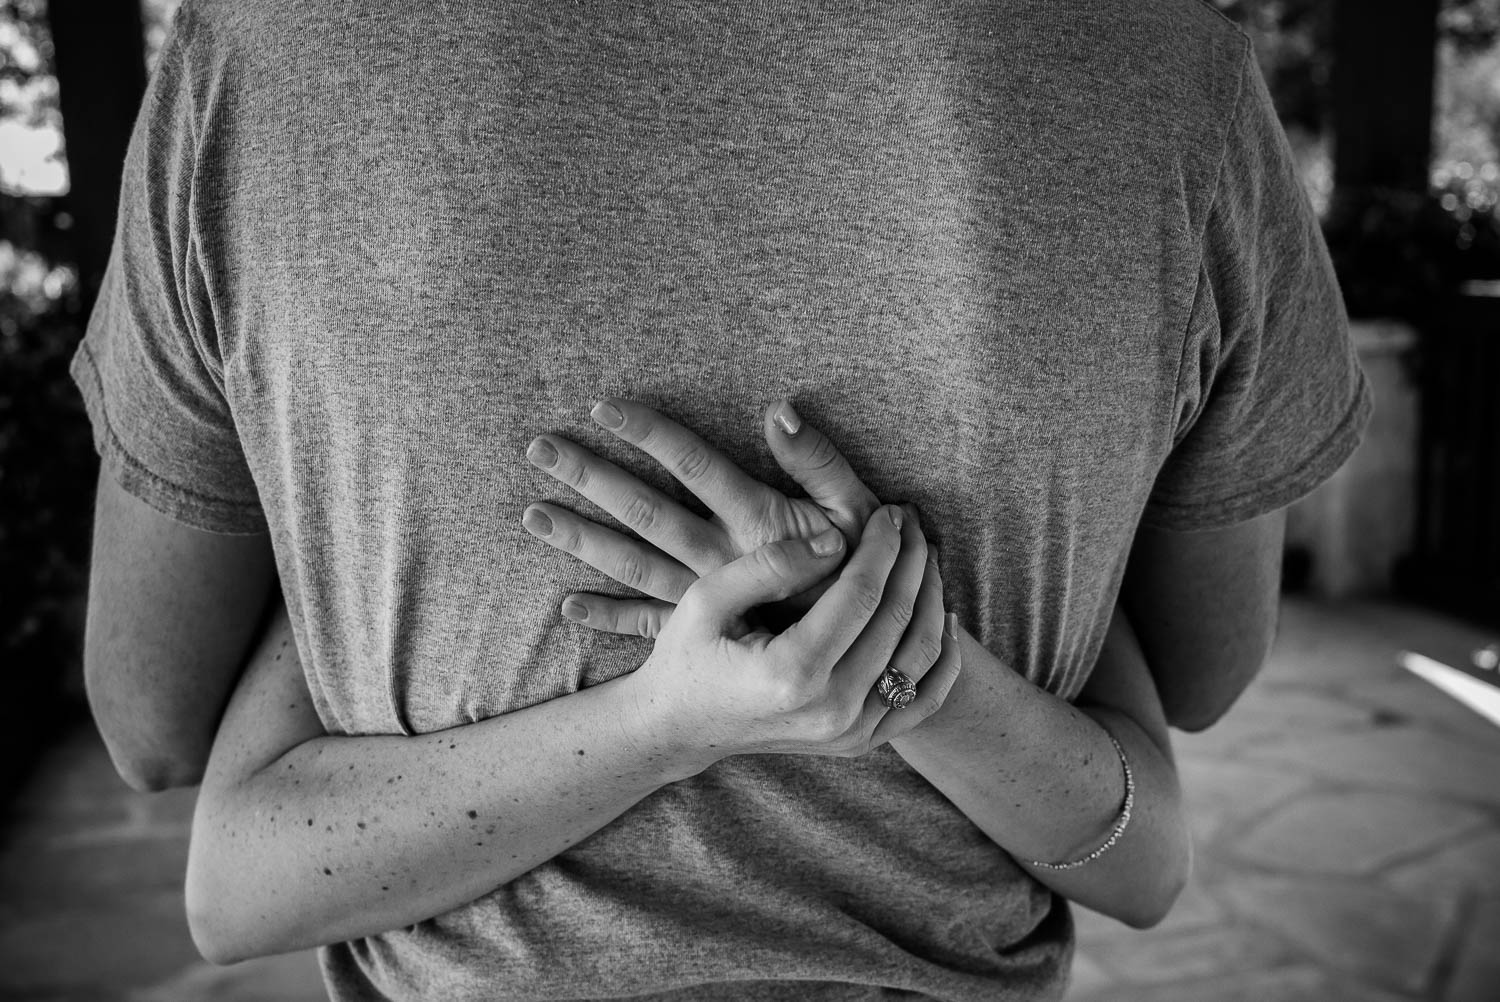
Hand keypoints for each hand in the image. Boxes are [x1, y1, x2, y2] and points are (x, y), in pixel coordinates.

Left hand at [522, 398, 891, 635]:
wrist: (877, 652)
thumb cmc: (873, 571)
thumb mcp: (861, 512)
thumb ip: (821, 462)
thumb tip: (779, 410)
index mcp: (756, 522)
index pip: (693, 464)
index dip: (648, 432)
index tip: (602, 406)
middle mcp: (721, 559)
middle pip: (645, 511)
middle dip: (592, 477)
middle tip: (538, 448)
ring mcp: (707, 599)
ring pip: (632, 565)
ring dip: (581, 539)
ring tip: (532, 515)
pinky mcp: (706, 631)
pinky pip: (646, 624)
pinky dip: (607, 617)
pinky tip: (568, 606)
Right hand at [624, 504, 960, 759]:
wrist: (682, 727)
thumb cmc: (690, 653)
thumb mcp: (706, 598)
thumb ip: (770, 564)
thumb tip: (836, 540)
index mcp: (791, 673)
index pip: (862, 595)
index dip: (882, 546)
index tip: (890, 511)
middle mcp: (830, 709)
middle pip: (898, 619)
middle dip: (913, 560)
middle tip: (914, 521)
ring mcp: (850, 732)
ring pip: (921, 655)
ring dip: (933, 597)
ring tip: (926, 556)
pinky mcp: (860, 742)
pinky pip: (924, 701)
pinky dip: (944, 658)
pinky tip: (944, 616)